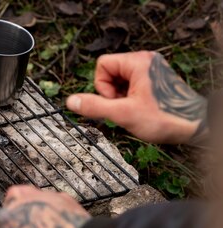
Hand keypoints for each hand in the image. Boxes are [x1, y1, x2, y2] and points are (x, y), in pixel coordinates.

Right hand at [66, 51, 206, 144]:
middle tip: (126, 107)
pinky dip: (131, 99)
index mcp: (138, 62)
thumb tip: (71, 101)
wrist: (195, 125)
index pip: (102, 65)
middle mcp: (146, 61)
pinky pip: (132, 85)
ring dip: (121, 98)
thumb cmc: (165, 117)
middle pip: (110, 73)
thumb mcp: (123, 113)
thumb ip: (95, 106)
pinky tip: (141, 109)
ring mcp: (151, 70)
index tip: (116, 100)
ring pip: (120, 81)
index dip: (102, 86)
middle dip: (112, 93)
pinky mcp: (155, 80)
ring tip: (135, 110)